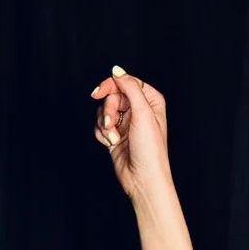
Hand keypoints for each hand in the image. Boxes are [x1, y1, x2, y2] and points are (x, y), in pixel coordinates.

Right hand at [90, 67, 171, 201]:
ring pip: (103, 111)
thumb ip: (130, 87)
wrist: (143, 179)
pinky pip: (99, 126)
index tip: (98, 93)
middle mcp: (138, 110)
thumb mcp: (143, 112)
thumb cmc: (150, 149)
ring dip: (105, 125)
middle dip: (108, 111)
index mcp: (150, 100)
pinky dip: (102, 134)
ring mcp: (126, 122)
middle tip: (112, 125)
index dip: (110, 86)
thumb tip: (116, 70)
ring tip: (114, 138)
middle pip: (112, 96)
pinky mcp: (115, 135)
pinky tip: (111, 144)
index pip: (125, 82)